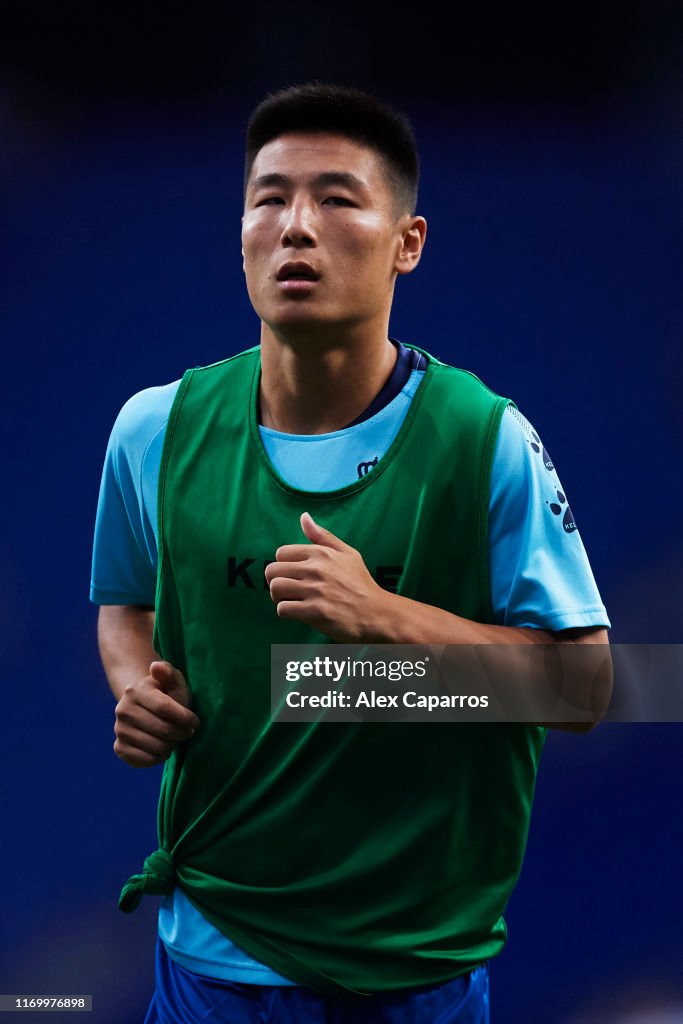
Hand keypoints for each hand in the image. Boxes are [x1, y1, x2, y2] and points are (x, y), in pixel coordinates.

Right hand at [113, 661, 199, 767]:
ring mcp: (119, 730)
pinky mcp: (119, 748)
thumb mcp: (173, 680)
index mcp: (135, 691)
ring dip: (172, 745)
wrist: (146, 707)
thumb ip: (168, 672)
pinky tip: (163, 747)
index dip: (184, 718)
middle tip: (187, 732)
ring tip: (174, 737)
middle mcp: (123, 710)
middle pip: (162, 730)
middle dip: (181, 733)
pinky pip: (146, 760)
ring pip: (156, 747)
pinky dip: (160, 757)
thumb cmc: (167, 694)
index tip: (195, 722)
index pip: (164, 708)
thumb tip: (156, 666)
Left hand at [264, 512, 389, 641]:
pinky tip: (298, 613)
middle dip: (276, 582)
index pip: (281, 553)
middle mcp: (316, 569)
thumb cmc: (361, 584)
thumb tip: (304, 517)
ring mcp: (315, 590)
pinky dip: (286, 612)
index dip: (283, 565)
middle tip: (288, 590)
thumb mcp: (348, 554)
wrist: (377, 613)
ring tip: (291, 601)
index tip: (293, 576)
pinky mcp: (315, 611)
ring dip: (279, 598)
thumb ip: (323, 536)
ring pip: (275, 589)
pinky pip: (283, 608)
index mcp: (321, 553)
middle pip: (272, 571)